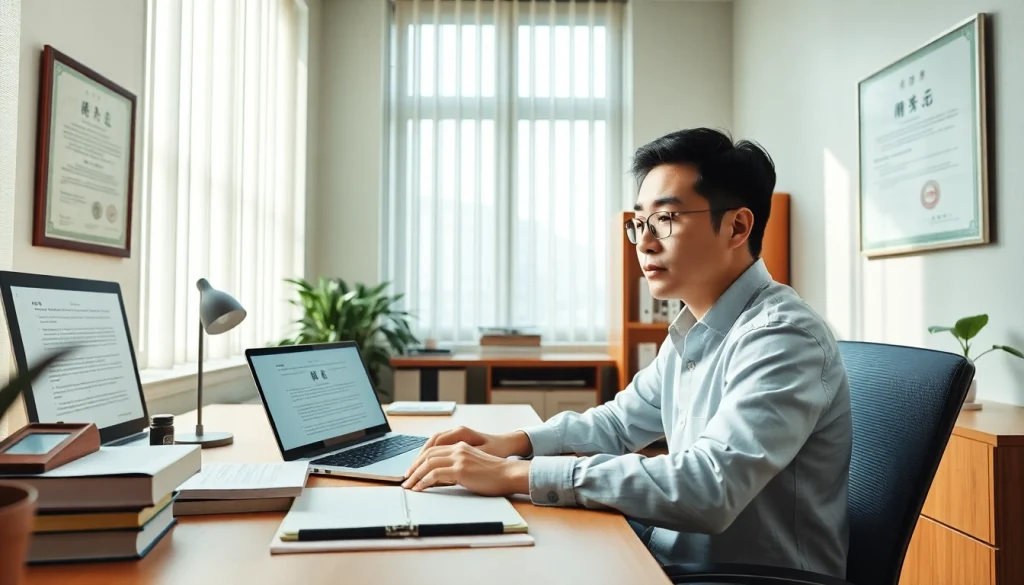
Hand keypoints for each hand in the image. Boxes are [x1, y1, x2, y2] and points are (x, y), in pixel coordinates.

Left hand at [405, 426, 529, 477]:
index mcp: (460, 446)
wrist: (509, 474)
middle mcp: (458, 449)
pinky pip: (435, 474)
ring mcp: (459, 458)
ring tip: (409, 486)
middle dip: (413, 467)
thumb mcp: (472, 466)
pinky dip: (424, 481)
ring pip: (428, 463)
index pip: (433, 450)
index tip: (412, 471)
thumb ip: (456, 467)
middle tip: (405, 479)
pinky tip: (420, 488)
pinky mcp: (461, 469)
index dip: (419, 460)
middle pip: (427, 455)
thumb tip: (437, 478)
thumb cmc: (493, 474)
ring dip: (415, 475)